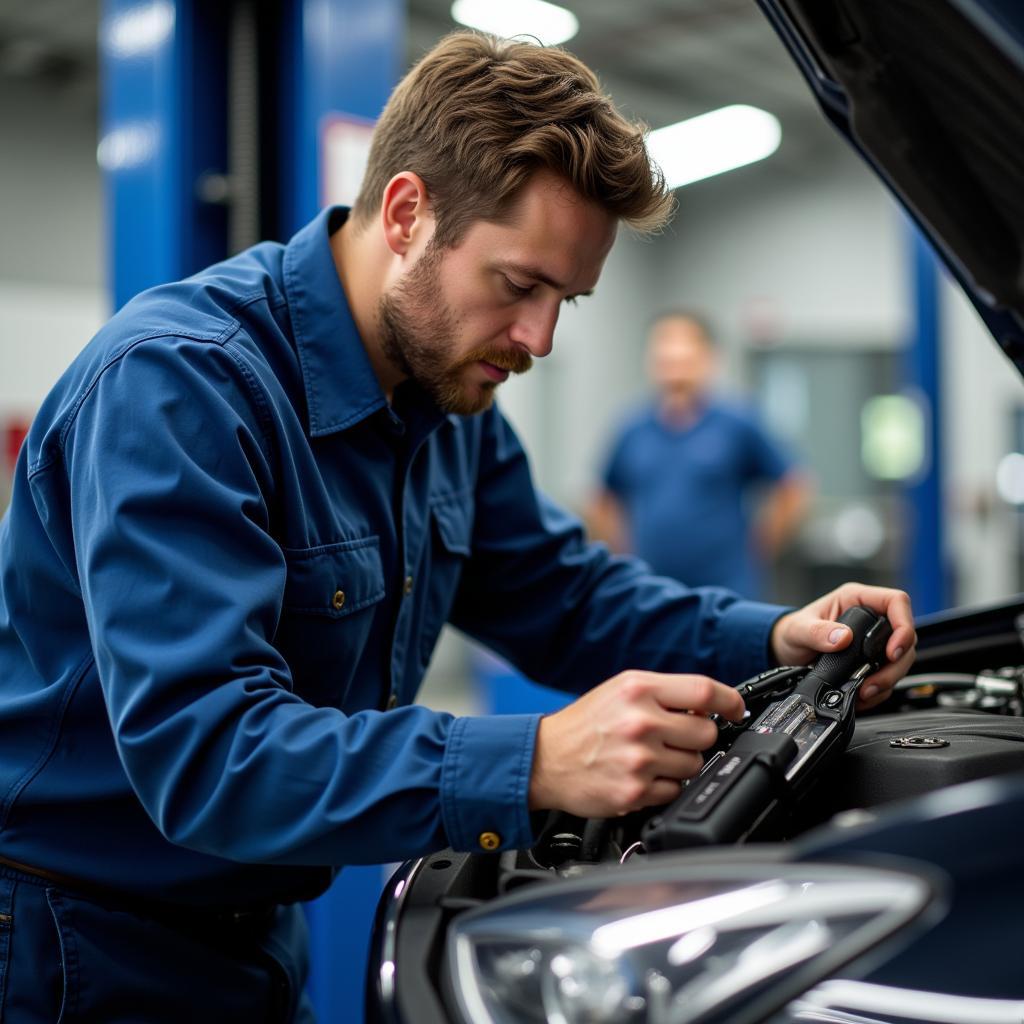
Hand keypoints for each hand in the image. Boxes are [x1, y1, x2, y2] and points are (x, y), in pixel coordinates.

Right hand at [528, 671, 744, 817]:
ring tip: (651, 757)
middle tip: (674, 737)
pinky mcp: (634, 792)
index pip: (703, 691)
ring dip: (681, 763)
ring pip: (694, 764)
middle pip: (706, 732)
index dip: (730, 701)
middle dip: (697, 736)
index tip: (736, 709)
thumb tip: (709, 708)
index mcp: (638, 690)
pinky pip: (675, 790)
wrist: (546, 759)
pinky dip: (664, 786)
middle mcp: (640, 722)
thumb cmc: (586, 724)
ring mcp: (638, 759)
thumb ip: (664, 694)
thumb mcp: (620, 691)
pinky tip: (641, 776)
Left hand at [771, 582, 915, 710]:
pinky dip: (880, 689)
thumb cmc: (792, 631)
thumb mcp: (798, 630)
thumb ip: (817, 632)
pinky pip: (888, 675)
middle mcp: (870, 618)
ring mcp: (873, 641)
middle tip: (877, 680)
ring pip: (900, 660)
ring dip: (888, 679)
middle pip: (904, 637)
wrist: (786, 652)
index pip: (896, 602)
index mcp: (856, 600)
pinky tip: (863, 695)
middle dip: (896, 663)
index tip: (892, 650)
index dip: (903, 625)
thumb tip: (843, 637)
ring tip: (866, 691)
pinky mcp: (871, 661)